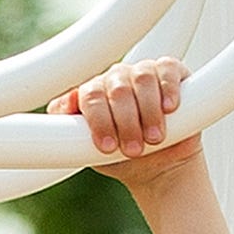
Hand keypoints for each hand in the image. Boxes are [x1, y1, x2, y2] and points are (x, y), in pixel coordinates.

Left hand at [58, 53, 198, 184]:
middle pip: (117, 90)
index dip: (99, 121)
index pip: (90, 96)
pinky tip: (168, 108)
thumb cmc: (120, 155)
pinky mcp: (169, 70)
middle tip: (133, 150)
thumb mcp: (90, 150)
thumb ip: (70, 129)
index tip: (108, 147)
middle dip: (125, 122)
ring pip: (142, 79)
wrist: (158, 164)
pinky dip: (168, 88)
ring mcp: (142, 71)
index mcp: (92, 93)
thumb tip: (64, 104)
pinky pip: (167, 69)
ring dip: (148, 111)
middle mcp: (114, 78)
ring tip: (153, 138)